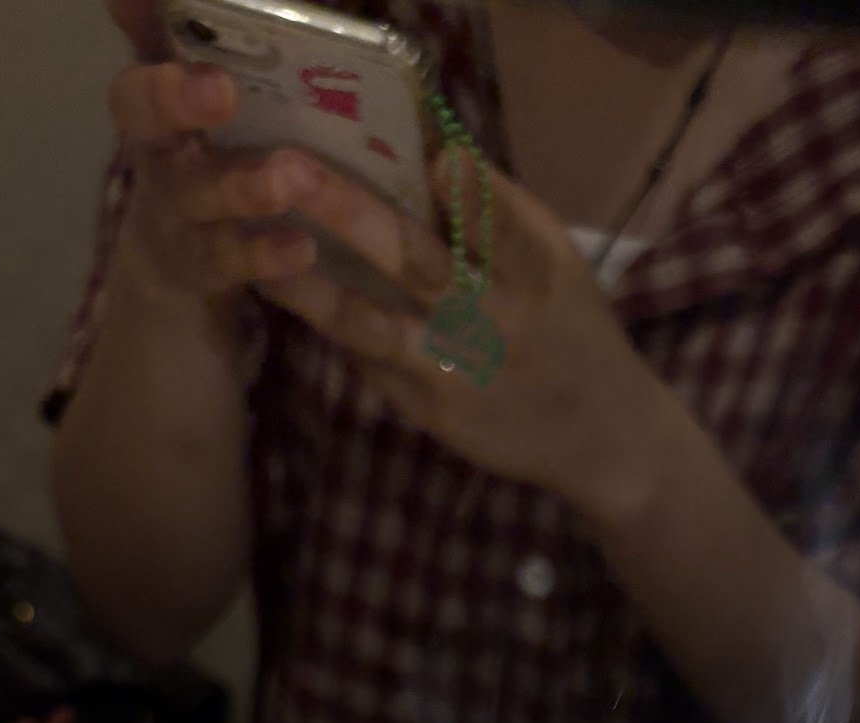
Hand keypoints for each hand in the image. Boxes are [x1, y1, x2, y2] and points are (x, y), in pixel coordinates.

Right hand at [104, 2, 322, 306]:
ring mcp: (180, 220)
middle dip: (179, 100)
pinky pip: (234, 263)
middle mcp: (158, 159)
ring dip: (244, 189)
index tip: (166, 27)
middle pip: (148, 121)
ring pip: (199, 198)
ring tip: (291, 177)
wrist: (174, 265)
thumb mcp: (187, 99)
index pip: (140, 73)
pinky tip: (302, 248)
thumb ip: (171, 39)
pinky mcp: (210, 270)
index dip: (151, 49)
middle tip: (222, 87)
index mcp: (156, 110)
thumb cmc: (198, 158)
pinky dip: (267, 255)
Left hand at [256, 156, 677, 523]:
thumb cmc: (572, 331)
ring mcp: (458, 370)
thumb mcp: (557, 263)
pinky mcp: (434, 410)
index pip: (501, 225)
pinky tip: (283, 291)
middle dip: (352, 212)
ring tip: (258, 250)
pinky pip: (371, 361)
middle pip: (418, 262)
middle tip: (294, 170)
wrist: (601, 439)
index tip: (435, 158)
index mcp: (535, 274)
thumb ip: (499, 211)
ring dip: (312, 287)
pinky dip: (328, 324)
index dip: (467, 192)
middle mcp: (495, 320)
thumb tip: (430, 147)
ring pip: (375, 324)